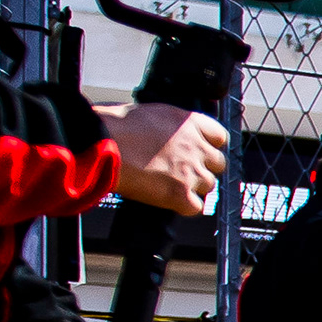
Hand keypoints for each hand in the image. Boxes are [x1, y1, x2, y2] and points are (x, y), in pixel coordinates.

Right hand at [105, 103, 226, 216]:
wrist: (102, 144)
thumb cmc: (116, 127)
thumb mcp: (152, 114)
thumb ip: (172, 128)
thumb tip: (170, 137)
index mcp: (190, 123)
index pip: (219, 137)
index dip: (209, 146)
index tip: (201, 152)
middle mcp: (196, 147)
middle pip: (218, 163)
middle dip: (202, 167)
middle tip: (182, 171)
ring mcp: (191, 171)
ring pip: (208, 185)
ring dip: (193, 187)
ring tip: (169, 184)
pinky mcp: (181, 194)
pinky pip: (195, 207)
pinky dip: (184, 206)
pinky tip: (167, 199)